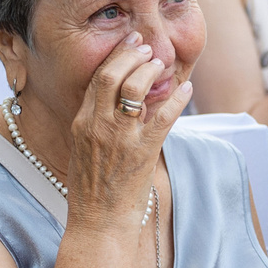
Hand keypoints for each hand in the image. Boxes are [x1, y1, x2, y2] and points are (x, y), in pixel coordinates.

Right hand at [62, 32, 191, 233]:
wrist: (97, 222)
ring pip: (134, 89)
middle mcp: (98, 126)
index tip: (129, 44)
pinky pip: (163, 117)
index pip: (97, 79)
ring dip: (150, 71)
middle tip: (145, 46)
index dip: (115, 57)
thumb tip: (114, 101)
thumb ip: (95, 123)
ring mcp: (120, 138)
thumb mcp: (82, 149)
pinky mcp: (142, 152)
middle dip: (131, 54)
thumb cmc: (91, 190)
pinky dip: (177, 99)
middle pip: (112, 75)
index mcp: (82, 123)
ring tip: (160, 63)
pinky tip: (186, 89)